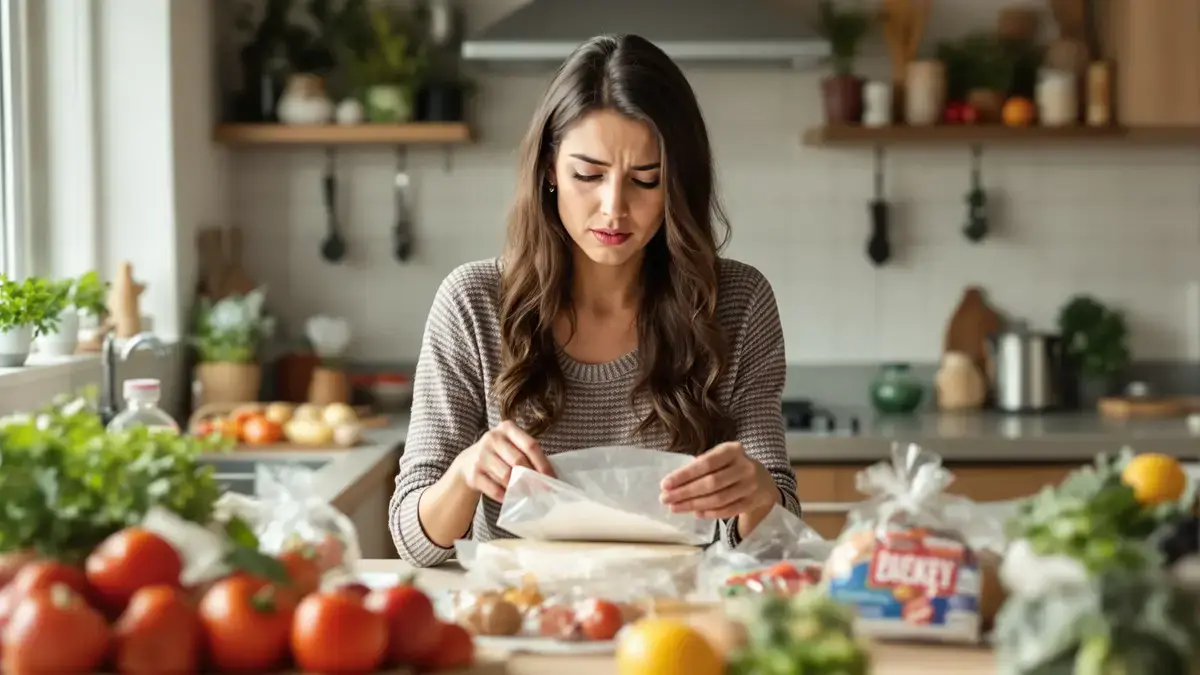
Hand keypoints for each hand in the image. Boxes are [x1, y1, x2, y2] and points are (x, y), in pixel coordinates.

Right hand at [454, 420, 554, 502]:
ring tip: (528, 494)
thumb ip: (528, 454)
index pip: (530, 445)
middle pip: (519, 460)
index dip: (543, 464)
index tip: (552, 478)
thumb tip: (549, 477)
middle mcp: (492, 438)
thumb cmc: (500, 454)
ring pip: (506, 476)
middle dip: (533, 477)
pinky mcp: (473, 474)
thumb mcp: (511, 445)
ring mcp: (481, 456)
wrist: (468, 462)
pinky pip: (494, 489)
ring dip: (519, 488)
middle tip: (542, 490)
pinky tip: (511, 499)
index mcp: (507, 428)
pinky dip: (505, 496)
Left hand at [659, 442, 776, 518]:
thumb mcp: (721, 457)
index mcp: (733, 450)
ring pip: (718, 499)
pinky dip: (710, 513)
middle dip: (685, 492)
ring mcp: (751, 485)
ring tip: (675, 508)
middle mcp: (745, 466)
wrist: (765, 480)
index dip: (684, 475)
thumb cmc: (733, 466)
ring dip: (694, 505)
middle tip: (664, 499)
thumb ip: (702, 465)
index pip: (705, 463)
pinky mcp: (753, 501)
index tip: (665, 484)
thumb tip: (674, 483)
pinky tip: (695, 513)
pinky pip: (728, 510)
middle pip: (711, 483)